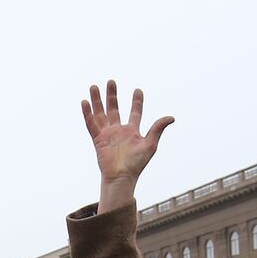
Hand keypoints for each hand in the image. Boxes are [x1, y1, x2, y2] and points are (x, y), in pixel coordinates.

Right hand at [82, 80, 173, 210]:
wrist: (122, 176)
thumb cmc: (137, 163)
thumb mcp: (150, 144)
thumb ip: (158, 128)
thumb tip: (171, 117)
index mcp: (132, 131)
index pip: (135, 112)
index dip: (137, 101)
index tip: (138, 90)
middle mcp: (118, 130)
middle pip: (114, 108)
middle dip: (112, 95)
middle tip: (111, 81)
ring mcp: (107, 134)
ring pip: (100, 113)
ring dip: (97, 100)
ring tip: (94, 86)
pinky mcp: (98, 139)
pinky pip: (91, 124)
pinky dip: (87, 113)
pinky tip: (84, 102)